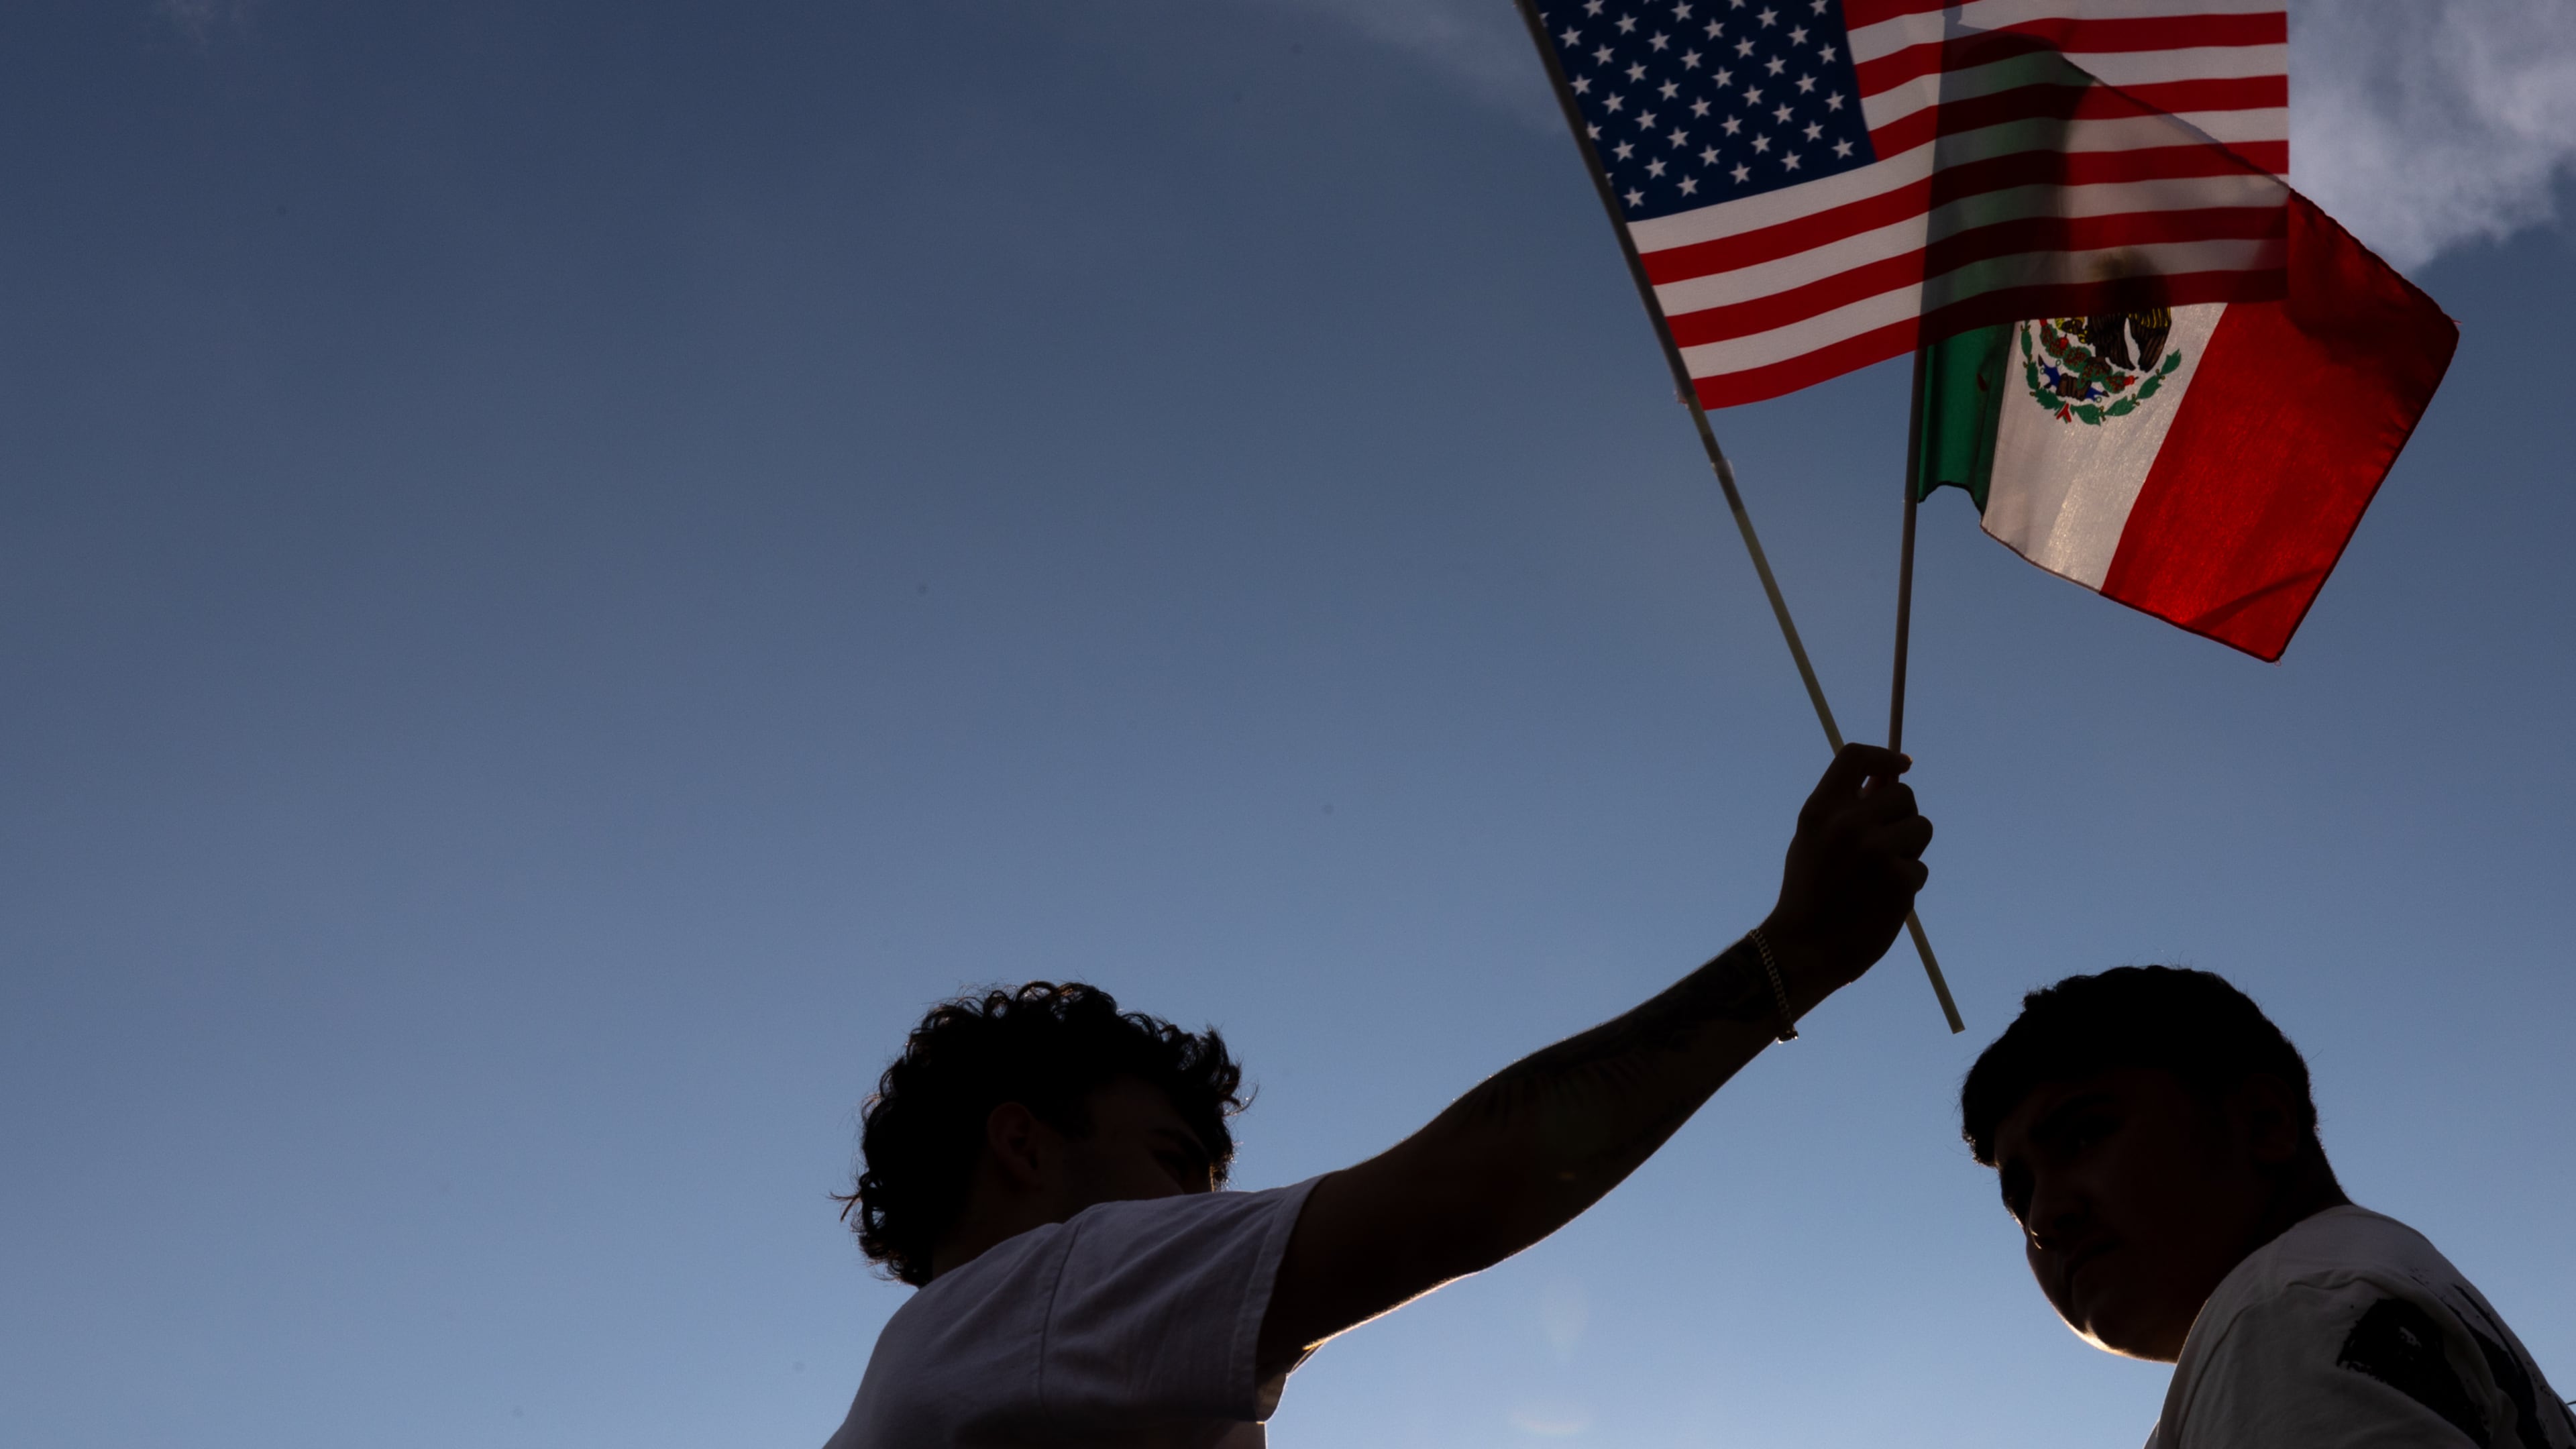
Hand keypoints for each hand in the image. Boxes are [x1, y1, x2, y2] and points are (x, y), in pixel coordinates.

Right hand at [1761, 744, 1931, 1003]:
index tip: (1901, 765)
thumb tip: (1889, 777)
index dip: (1885, 756)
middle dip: (1903, 815)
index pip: (1856, 757)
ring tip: (1883, 873)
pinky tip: (1882, 900)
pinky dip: (1907, 883)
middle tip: (1885, 843)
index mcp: (1820, 810)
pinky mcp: (1901, 880)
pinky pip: (1920, 867)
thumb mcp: (1812, 840)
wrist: (1804, 948)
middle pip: (1903, 794)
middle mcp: (1848, 824)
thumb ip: (1844, 808)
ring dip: (1910, 848)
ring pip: (1921, 827)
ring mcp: (1877, 851)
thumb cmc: (1808, 892)